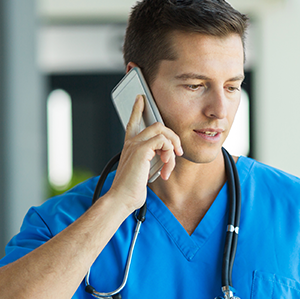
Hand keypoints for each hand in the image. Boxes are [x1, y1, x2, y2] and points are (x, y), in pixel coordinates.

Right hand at [109, 95, 181, 211]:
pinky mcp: (141, 150)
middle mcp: (132, 143)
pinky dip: (169, 155)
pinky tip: (165, 169)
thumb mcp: (143, 172)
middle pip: (157, 125)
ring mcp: (136, 145)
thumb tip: (166, 157)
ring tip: (168, 167)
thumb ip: (152, 160)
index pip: (132, 123)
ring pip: (162, 132)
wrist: (121, 198)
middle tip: (178, 153)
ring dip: (172, 150)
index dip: (137, 109)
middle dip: (173, 137)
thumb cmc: (131, 189)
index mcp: (130, 147)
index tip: (140, 99)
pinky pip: (163, 142)